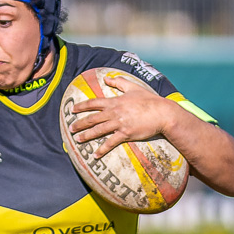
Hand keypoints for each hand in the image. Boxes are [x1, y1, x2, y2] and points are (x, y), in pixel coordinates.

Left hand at [67, 72, 189, 159]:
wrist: (162, 113)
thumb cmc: (149, 100)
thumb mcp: (134, 87)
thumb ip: (119, 82)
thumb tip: (107, 78)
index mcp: (115, 101)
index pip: (94, 103)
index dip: (82, 106)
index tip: (72, 109)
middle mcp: (114, 112)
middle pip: (92, 118)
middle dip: (80, 124)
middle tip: (70, 128)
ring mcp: (119, 124)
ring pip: (98, 131)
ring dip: (86, 136)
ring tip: (77, 140)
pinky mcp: (126, 134)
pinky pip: (110, 142)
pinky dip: (102, 149)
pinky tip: (95, 155)